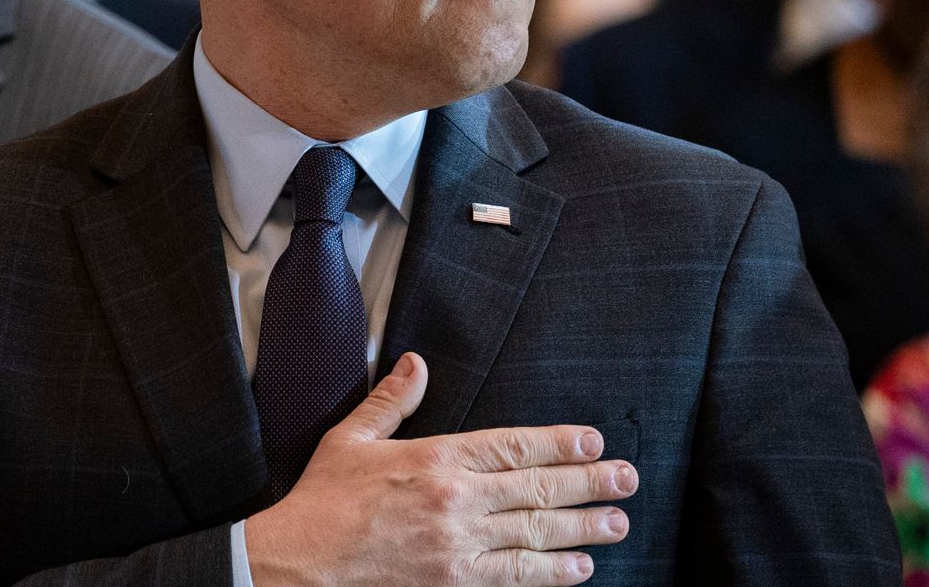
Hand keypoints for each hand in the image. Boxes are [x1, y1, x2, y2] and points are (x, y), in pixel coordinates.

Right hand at [245, 353, 635, 586]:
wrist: (301, 564)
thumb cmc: (323, 501)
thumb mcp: (351, 438)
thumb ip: (391, 401)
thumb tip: (416, 364)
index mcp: (434, 458)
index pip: (512, 446)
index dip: (559, 444)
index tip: (593, 441)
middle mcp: (455, 500)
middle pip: (537, 489)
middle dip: (590, 482)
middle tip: (627, 478)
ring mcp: (458, 546)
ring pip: (535, 533)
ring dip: (583, 528)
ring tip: (617, 521)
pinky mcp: (454, 582)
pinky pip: (515, 576)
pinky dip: (551, 572)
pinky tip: (578, 568)